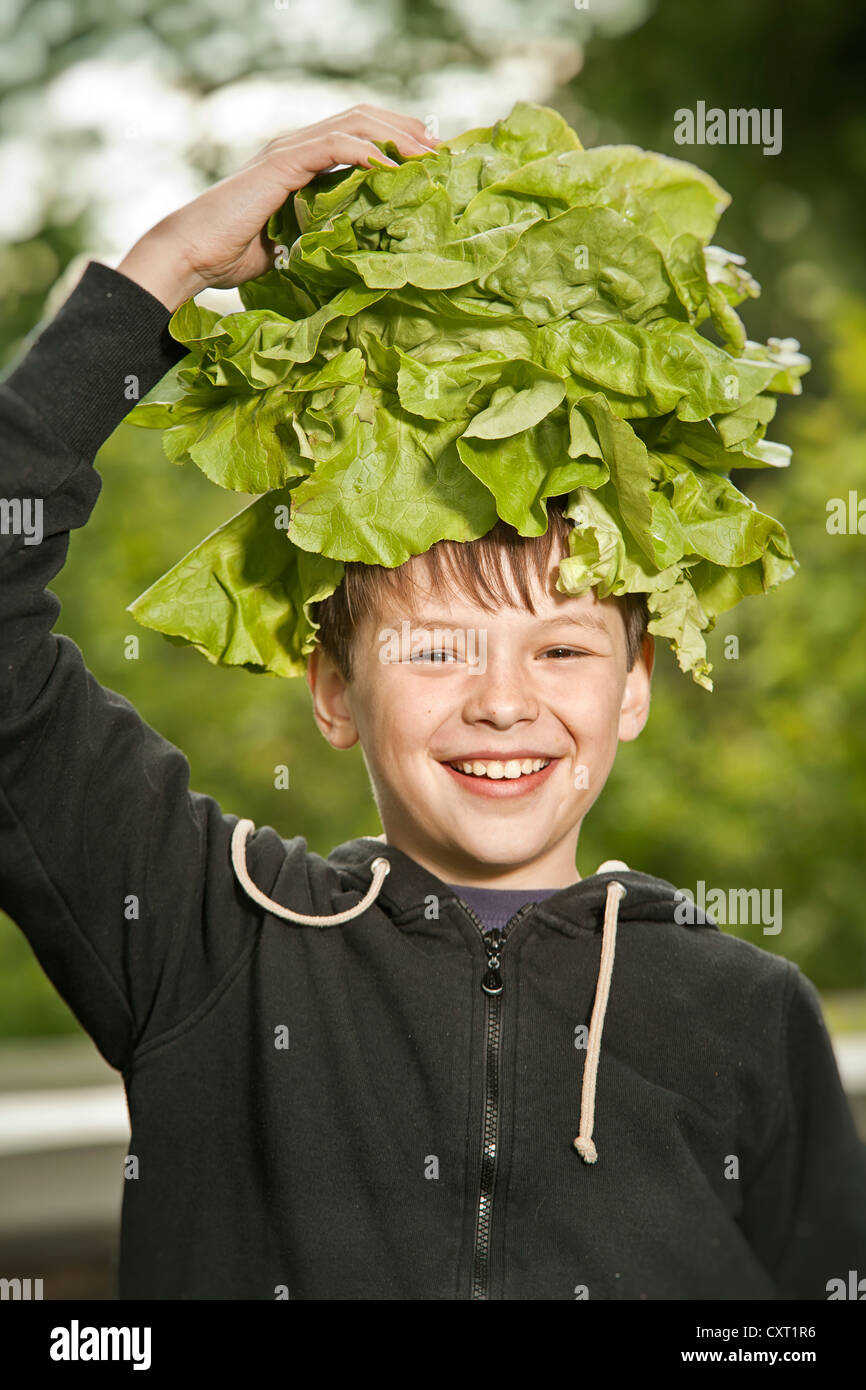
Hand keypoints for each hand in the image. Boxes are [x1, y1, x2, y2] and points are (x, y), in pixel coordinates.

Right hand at [116, 105, 439, 311]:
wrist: (193, 254)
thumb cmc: (231, 257)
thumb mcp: (288, 245)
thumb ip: (315, 237)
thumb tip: (344, 254)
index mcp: (298, 162)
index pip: (355, 135)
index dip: (394, 140)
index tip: (428, 160)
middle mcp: (295, 147)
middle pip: (362, 119)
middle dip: (405, 129)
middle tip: (441, 148)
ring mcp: (287, 151)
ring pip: (354, 124)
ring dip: (395, 134)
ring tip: (426, 153)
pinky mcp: (282, 164)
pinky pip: (333, 145)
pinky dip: (366, 150)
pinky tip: (390, 166)